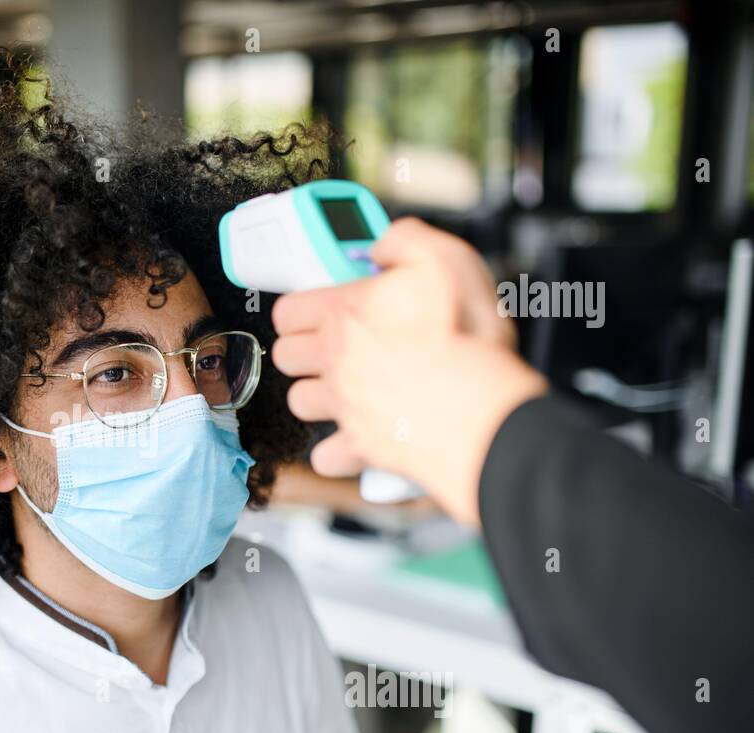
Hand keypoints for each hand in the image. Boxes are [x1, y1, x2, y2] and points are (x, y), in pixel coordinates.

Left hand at [271, 218, 546, 526]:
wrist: (482, 412)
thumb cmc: (466, 339)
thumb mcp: (444, 259)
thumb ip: (403, 241)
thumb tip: (380, 246)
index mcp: (345, 314)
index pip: (287, 310)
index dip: (300, 308)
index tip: (321, 309)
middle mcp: (335, 361)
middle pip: (285, 356)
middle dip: (303, 350)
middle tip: (331, 346)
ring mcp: (343, 405)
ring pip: (299, 401)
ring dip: (316, 396)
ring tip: (344, 389)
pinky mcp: (359, 446)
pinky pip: (324, 455)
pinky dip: (335, 450)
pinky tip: (354, 438)